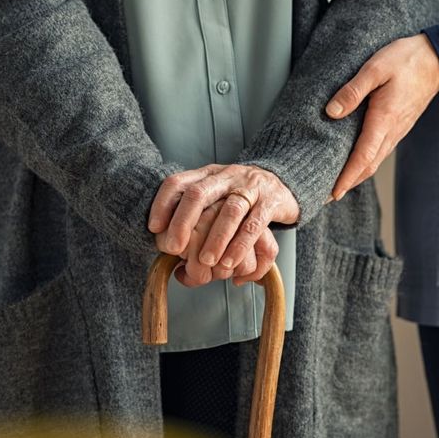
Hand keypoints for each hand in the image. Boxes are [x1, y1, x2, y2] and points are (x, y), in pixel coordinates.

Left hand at [149, 164, 298, 277]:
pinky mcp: (271, 201)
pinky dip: (241, 245)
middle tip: (174, 248)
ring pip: (230, 210)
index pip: (178, 182)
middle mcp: (226, 176)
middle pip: (199, 194)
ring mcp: (250, 187)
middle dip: (183, 222)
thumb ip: (195, 216)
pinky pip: (255, 224)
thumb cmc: (241, 196)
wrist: (284, 182)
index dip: (163, 204)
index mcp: (208, 174)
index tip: (154, 228)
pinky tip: (230, 262)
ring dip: (215, 238)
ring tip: (206, 262)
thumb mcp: (216, 196)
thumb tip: (170, 252)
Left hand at [325, 34, 438, 198]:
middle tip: (325, 196)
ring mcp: (397, 130)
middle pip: (368, 166)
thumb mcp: (375, 69)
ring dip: (356, 175)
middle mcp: (392, 131)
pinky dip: (365, 163)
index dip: (346, 178)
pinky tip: (355, 162)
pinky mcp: (398, 126)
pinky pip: (380, 151)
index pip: (363, 158)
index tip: (332, 193)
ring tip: (336, 184)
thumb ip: (353, 91)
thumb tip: (331, 112)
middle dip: (347, 184)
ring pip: (375, 161)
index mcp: (384, 119)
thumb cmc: (406, 60)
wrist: (437, 59)